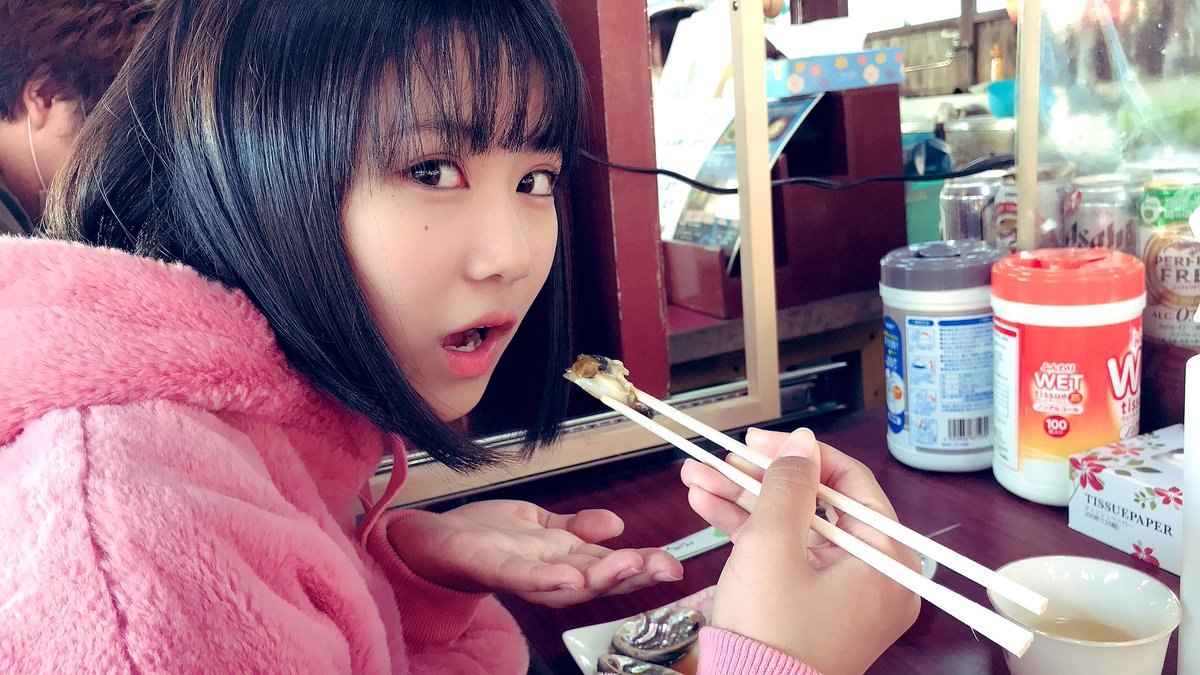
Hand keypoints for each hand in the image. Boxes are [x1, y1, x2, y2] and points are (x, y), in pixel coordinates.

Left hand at [387, 500, 683, 607]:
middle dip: (634, 574)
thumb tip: (615, 523)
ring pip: (569, 583)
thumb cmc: (490, 536)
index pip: (611, 565)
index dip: (643, 565)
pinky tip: (569, 576)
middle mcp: (550, 574)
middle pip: (599, 579)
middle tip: (663, 566)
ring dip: (601, 577)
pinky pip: (523, 578)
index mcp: (566, 560)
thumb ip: (579, 526)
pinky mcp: (495, 568)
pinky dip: (547, 580)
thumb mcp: (543, 524)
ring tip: (628, 566)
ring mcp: (524, 575)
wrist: (438, 540)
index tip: (674, 564)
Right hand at [681, 428, 919, 674]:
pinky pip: (786, 558)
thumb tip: (801, 446)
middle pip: (816, 506)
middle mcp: (873, 577)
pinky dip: (750, 534)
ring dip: (745, 502)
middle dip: (760, 480)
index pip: (851, 485)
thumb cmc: (772, 636)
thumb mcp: (773, 545)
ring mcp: (841, 595)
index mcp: (886, 561)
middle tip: (723, 460)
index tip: (760, 442)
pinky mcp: (811, 608)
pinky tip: (709, 507)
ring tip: (699, 478)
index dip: (801, 456)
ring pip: (793, 529)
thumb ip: (788, 486)